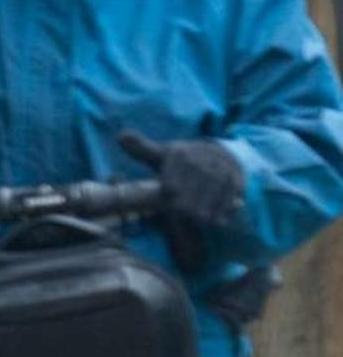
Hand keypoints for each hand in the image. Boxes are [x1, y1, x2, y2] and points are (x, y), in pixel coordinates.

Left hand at [119, 132, 245, 227]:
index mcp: (179, 153)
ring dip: (207, 212)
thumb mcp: (161, 154)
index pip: (171, 185)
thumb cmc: (182, 160)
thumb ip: (141, 149)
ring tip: (201, 220)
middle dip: (188, 208)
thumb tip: (121, 136)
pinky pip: (230, 198)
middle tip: (186, 215)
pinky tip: (218, 220)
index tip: (171, 201)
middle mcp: (200, 158)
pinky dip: (224, 210)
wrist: (219, 153)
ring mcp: (220, 168)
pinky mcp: (236, 177)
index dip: (170, 197)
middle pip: (191, 194)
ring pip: (211, 198)